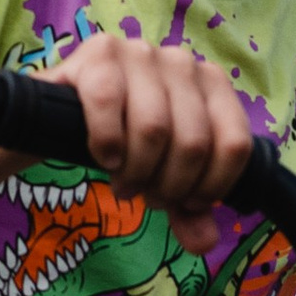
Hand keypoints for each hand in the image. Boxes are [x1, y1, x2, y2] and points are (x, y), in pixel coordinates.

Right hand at [47, 33, 252, 255]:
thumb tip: (205, 243)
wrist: (60, 116)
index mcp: (212, 84)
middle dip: (168, 185)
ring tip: (123, 183)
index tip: (187, 203)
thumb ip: (188, 210)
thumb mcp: (162, 177)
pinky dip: (106, 141)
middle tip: (146, 196)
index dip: (211, 187)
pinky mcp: (99, 52)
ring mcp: (141, 51)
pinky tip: (104, 155)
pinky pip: (109, 103)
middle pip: (193, 143)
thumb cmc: (125, 142)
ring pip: (154, 128)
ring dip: (136, 170)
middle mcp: (182, 61)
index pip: (235, 144)